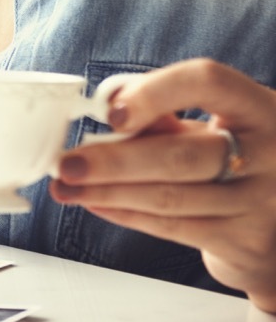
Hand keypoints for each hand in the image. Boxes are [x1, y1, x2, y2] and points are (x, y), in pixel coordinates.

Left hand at [50, 58, 275, 310]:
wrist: (275, 221)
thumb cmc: (230, 155)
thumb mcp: (209, 124)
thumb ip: (164, 112)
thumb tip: (106, 106)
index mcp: (257, 107)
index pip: (207, 81)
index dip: (154, 94)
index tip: (110, 112)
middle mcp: (268, 153)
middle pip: (180, 155)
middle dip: (112, 161)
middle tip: (67, 164)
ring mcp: (260, 201)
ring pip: (169, 197)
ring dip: (106, 193)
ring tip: (66, 187)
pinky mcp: (244, 240)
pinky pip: (172, 227)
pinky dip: (126, 214)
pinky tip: (96, 204)